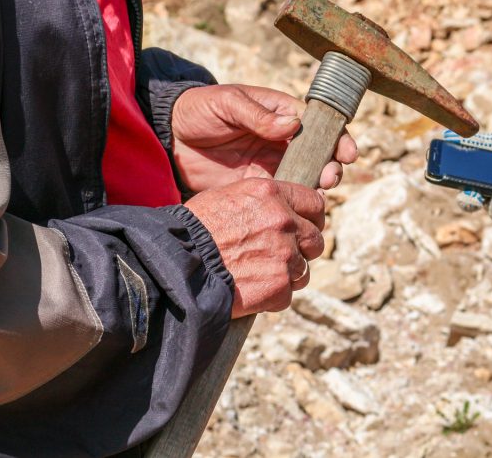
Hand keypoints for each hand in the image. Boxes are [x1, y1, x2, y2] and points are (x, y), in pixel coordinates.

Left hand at [172, 85, 357, 192]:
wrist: (170, 136)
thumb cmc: (200, 109)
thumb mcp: (228, 103)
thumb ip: (258, 115)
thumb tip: (293, 124)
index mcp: (282, 114)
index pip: (319, 125)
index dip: (338, 138)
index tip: (347, 152)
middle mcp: (283, 141)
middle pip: (319, 155)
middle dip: (332, 166)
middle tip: (330, 177)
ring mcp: (272, 165)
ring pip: (306, 179)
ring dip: (317, 187)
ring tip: (318, 193)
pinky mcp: (257, 188)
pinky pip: (283, 198)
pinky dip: (294, 205)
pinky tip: (298, 210)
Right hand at [187, 178, 325, 318]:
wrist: (176, 266)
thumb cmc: (193, 230)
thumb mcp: (227, 197)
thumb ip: (261, 202)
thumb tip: (281, 208)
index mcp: (272, 194)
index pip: (315, 204)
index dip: (310, 218)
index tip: (302, 227)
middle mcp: (284, 221)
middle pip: (315, 239)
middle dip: (302, 249)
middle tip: (279, 256)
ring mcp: (285, 255)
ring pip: (303, 269)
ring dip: (287, 275)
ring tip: (258, 275)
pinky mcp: (280, 286)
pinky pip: (288, 294)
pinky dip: (273, 296)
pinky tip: (251, 290)